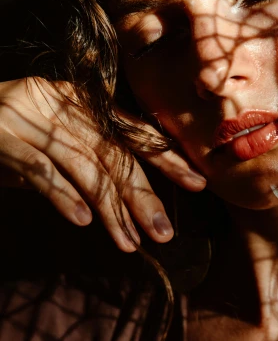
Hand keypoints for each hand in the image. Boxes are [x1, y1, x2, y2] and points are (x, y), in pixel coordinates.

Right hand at [0, 78, 205, 251]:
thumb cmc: (1, 143)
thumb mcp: (46, 147)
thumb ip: (80, 161)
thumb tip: (120, 199)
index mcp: (73, 100)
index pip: (127, 129)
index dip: (164, 156)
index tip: (196, 181)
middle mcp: (54, 102)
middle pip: (111, 150)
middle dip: (141, 193)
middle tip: (164, 230)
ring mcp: (25, 116)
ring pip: (82, 163)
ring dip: (109, 207)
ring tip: (130, 240)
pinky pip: (40, 169)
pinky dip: (63, 195)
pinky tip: (85, 221)